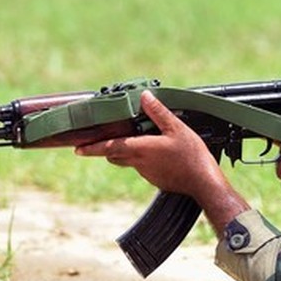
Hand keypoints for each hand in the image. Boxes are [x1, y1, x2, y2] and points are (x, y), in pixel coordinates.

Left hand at [75, 90, 248, 227]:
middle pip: (114, 155)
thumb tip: (145, 97)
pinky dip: (140, 158)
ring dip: (123, 152)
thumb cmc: (192, 156)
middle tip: (96, 141)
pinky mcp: (154, 178)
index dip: (92, 147)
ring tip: (127, 140)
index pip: (110, 147)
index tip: (77, 149)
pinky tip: (154, 151)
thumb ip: (158, 113)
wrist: (203, 183)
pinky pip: (140, 167)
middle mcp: (139, 162)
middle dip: (104, 149)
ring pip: (127, 161)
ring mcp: (146, 172)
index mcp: (141, 148)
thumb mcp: (177, 128)